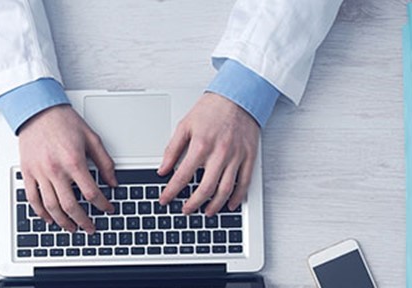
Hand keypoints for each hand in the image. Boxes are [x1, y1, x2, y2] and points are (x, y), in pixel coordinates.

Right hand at [18, 105, 117, 232]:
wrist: (38, 111)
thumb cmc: (63, 122)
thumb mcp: (92, 138)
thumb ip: (104, 162)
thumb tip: (113, 182)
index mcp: (74, 162)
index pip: (91, 193)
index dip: (103, 205)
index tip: (108, 209)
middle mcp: (55, 170)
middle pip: (71, 206)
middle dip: (83, 221)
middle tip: (90, 228)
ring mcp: (40, 173)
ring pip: (51, 207)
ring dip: (63, 222)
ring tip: (72, 228)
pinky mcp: (28, 173)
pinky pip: (33, 199)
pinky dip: (42, 213)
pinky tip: (50, 219)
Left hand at [157, 92, 258, 215]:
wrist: (238, 96)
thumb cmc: (211, 110)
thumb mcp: (185, 125)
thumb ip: (172, 149)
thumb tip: (163, 169)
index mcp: (201, 145)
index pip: (182, 176)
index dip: (171, 191)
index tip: (165, 200)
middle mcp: (219, 153)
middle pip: (205, 188)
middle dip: (193, 204)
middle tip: (186, 210)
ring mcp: (236, 157)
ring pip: (225, 190)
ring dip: (215, 205)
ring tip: (206, 212)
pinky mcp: (249, 157)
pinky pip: (244, 183)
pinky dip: (237, 197)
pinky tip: (229, 205)